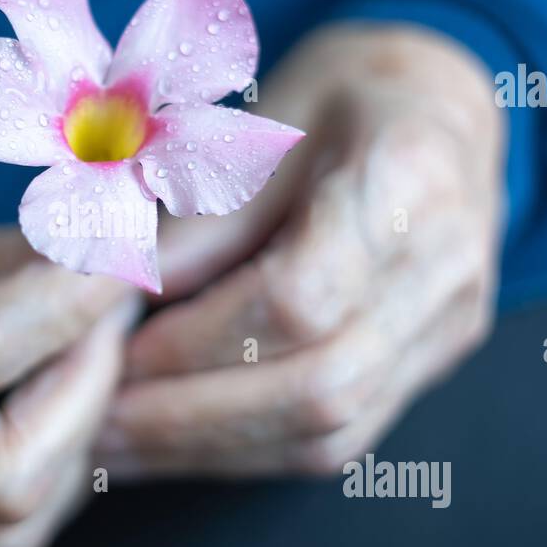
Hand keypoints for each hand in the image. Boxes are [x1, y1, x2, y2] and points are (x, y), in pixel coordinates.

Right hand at [0, 150, 135, 546]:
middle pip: (0, 475)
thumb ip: (2, 254)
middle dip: (87, 390)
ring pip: (5, 528)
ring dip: (76, 443)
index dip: (74, 299)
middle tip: (111, 318)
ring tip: (86, 361)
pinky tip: (55, 411)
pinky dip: (47, 478)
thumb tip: (110, 260)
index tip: (122, 259)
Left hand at [98, 23, 504, 477]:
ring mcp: (450, 324)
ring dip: (210, 447)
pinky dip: (247, 451)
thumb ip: (199, 215)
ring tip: (117, 443)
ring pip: (330, 429)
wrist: (442, 105)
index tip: (113, 348)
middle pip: (319, 383)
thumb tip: (115, 300)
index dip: (195, 339)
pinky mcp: (432, 364)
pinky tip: (174, 445)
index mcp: (407, 177)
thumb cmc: (340, 95)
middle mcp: (447, 265)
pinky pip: (341, 439)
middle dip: (191, 414)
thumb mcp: (260, 120)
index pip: (299, 297)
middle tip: (96, 417)